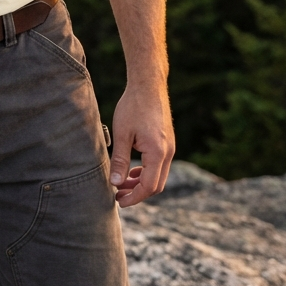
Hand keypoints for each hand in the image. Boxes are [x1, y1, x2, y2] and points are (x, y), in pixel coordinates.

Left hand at [108, 81, 174, 206]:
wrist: (148, 85)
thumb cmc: (133, 107)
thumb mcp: (122, 134)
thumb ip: (120, 160)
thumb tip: (115, 183)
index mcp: (157, 152)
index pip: (148, 186)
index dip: (134, 197)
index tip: (118, 200)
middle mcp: (168, 153)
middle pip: (156, 185)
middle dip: (137, 193)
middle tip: (118, 194)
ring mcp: (170, 148)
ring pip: (159, 176)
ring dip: (142, 183)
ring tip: (122, 183)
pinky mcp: (167, 142)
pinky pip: (160, 165)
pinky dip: (147, 172)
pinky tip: (133, 170)